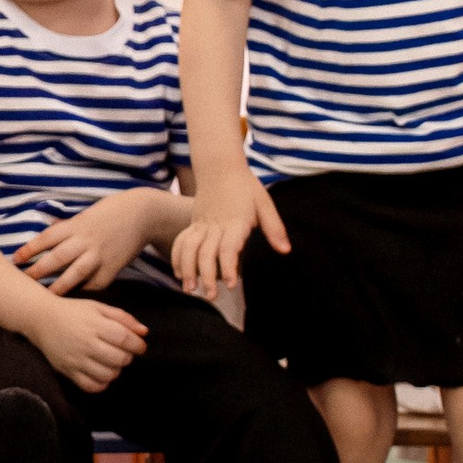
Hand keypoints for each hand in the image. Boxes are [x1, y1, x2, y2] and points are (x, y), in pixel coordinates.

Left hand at [14, 191, 152, 292]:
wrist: (142, 214)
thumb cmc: (110, 212)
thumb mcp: (86, 215)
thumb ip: (68, 228)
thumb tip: (47, 237)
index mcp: (76, 225)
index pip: (47, 238)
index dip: (30, 249)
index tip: (16, 259)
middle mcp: (86, 240)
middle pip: (57, 258)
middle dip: (39, 271)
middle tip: (24, 280)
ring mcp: (100, 255)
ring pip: (75, 274)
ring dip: (58, 286)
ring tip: (45, 296)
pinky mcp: (113, 267)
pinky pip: (95, 283)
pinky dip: (84, 290)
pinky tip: (74, 297)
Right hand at [34, 293, 151, 392]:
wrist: (41, 319)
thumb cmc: (73, 312)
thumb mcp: (98, 307)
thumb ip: (123, 318)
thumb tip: (144, 332)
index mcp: (94, 325)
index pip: (125, 339)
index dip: (138, 345)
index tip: (139, 346)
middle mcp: (85, 343)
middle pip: (119, 358)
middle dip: (127, 356)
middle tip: (123, 351)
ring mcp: (76, 360)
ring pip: (108, 374)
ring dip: (116, 370)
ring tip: (111, 361)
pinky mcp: (68, 372)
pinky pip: (91, 386)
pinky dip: (102, 383)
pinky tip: (101, 372)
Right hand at [170, 176, 286, 292]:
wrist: (220, 166)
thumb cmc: (246, 186)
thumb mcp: (265, 204)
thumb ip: (274, 229)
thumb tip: (285, 251)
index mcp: (235, 222)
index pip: (228, 248)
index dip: (228, 267)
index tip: (230, 285)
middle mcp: (215, 225)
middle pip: (205, 253)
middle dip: (206, 276)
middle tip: (210, 296)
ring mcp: (201, 224)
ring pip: (189, 248)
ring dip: (187, 270)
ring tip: (189, 290)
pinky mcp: (193, 223)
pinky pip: (181, 241)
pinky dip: (177, 257)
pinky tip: (179, 274)